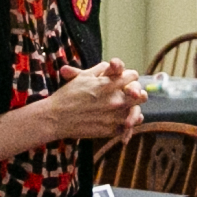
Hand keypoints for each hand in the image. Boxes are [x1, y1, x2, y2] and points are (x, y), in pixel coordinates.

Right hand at [28, 60, 144, 143]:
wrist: (56, 118)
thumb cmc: (67, 96)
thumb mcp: (83, 77)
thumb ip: (100, 70)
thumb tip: (111, 65)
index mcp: (109, 85)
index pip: (133, 77)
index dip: (130, 76)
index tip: (127, 79)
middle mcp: (115, 101)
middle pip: (140, 96)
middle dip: (136, 93)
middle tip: (131, 94)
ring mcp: (114, 117)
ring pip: (137, 113)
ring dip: (132, 109)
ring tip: (128, 109)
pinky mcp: (111, 131)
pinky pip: (128, 127)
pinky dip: (126, 124)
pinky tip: (121, 121)